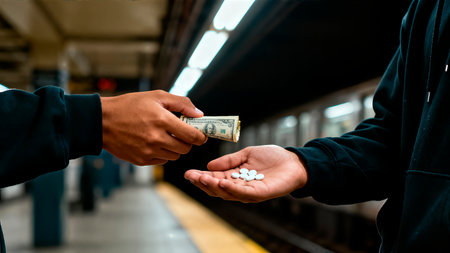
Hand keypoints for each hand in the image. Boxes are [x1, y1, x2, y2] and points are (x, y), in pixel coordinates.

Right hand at [101, 90, 206, 164]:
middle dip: (187, 141)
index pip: (193, 136)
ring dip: (174, 148)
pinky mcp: (141, 160)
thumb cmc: (130, 106)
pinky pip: (161, 161)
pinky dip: (162, 153)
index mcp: (162, 120)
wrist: (102, 121)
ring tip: (164, 136)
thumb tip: (199, 114)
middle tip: (180, 133)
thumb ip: (181, 103)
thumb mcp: (156, 96)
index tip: (200, 134)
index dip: (200, 136)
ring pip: (174, 156)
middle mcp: (156, 138)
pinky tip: (153, 142)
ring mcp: (148, 151)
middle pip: (186, 148)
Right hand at [185, 145, 307, 202]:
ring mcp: (250, 192)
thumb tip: (209, 165)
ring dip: (214, 186)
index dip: (201, 176)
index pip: (215, 178)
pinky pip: (244, 193)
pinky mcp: (261, 193)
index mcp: (235, 177)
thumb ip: (229, 161)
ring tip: (202, 179)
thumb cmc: (272, 158)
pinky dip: (232, 189)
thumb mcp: (246, 154)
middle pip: (217, 188)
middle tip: (191, 176)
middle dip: (203, 183)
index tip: (188, 173)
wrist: (294, 161)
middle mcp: (240, 187)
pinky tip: (222, 183)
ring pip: (228, 193)